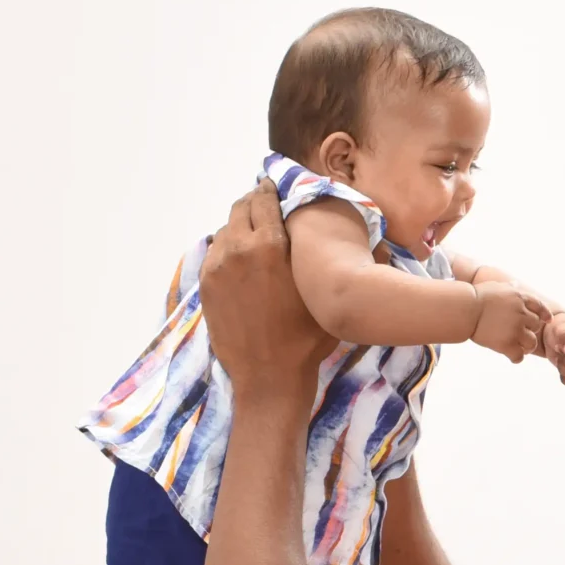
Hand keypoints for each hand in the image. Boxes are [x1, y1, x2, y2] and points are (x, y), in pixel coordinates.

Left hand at [199, 192, 336, 412]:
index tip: (274, 188)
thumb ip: (325, 256)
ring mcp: (218, 267)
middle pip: (241, 208)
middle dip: (253, 204)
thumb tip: (358, 235)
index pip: (265, 198)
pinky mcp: (206, 285)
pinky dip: (226, 249)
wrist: (269, 376)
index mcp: (271, 245)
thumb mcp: (324, 293)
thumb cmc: (307, 339)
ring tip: (253, 237)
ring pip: (225, 230)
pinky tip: (239, 260)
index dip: (270, 190)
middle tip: (264, 207)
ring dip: (239, 228)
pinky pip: (214, 253)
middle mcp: (239, 248)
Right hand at [470, 279, 544, 361]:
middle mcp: (521, 313)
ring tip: (519, 348)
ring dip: (526, 346)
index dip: (544, 315)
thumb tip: (515, 284)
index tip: (546, 320)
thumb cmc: (477, 297)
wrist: (465, 309)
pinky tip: (512, 358)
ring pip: (531, 343)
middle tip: (521, 336)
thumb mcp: (496, 287)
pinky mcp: (506, 344)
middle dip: (530, 330)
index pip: (540, 307)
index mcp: (519, 298)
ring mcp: (515, 329)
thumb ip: (509, 287)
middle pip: (536, 326)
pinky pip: (519, 356)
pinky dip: (517, 358)